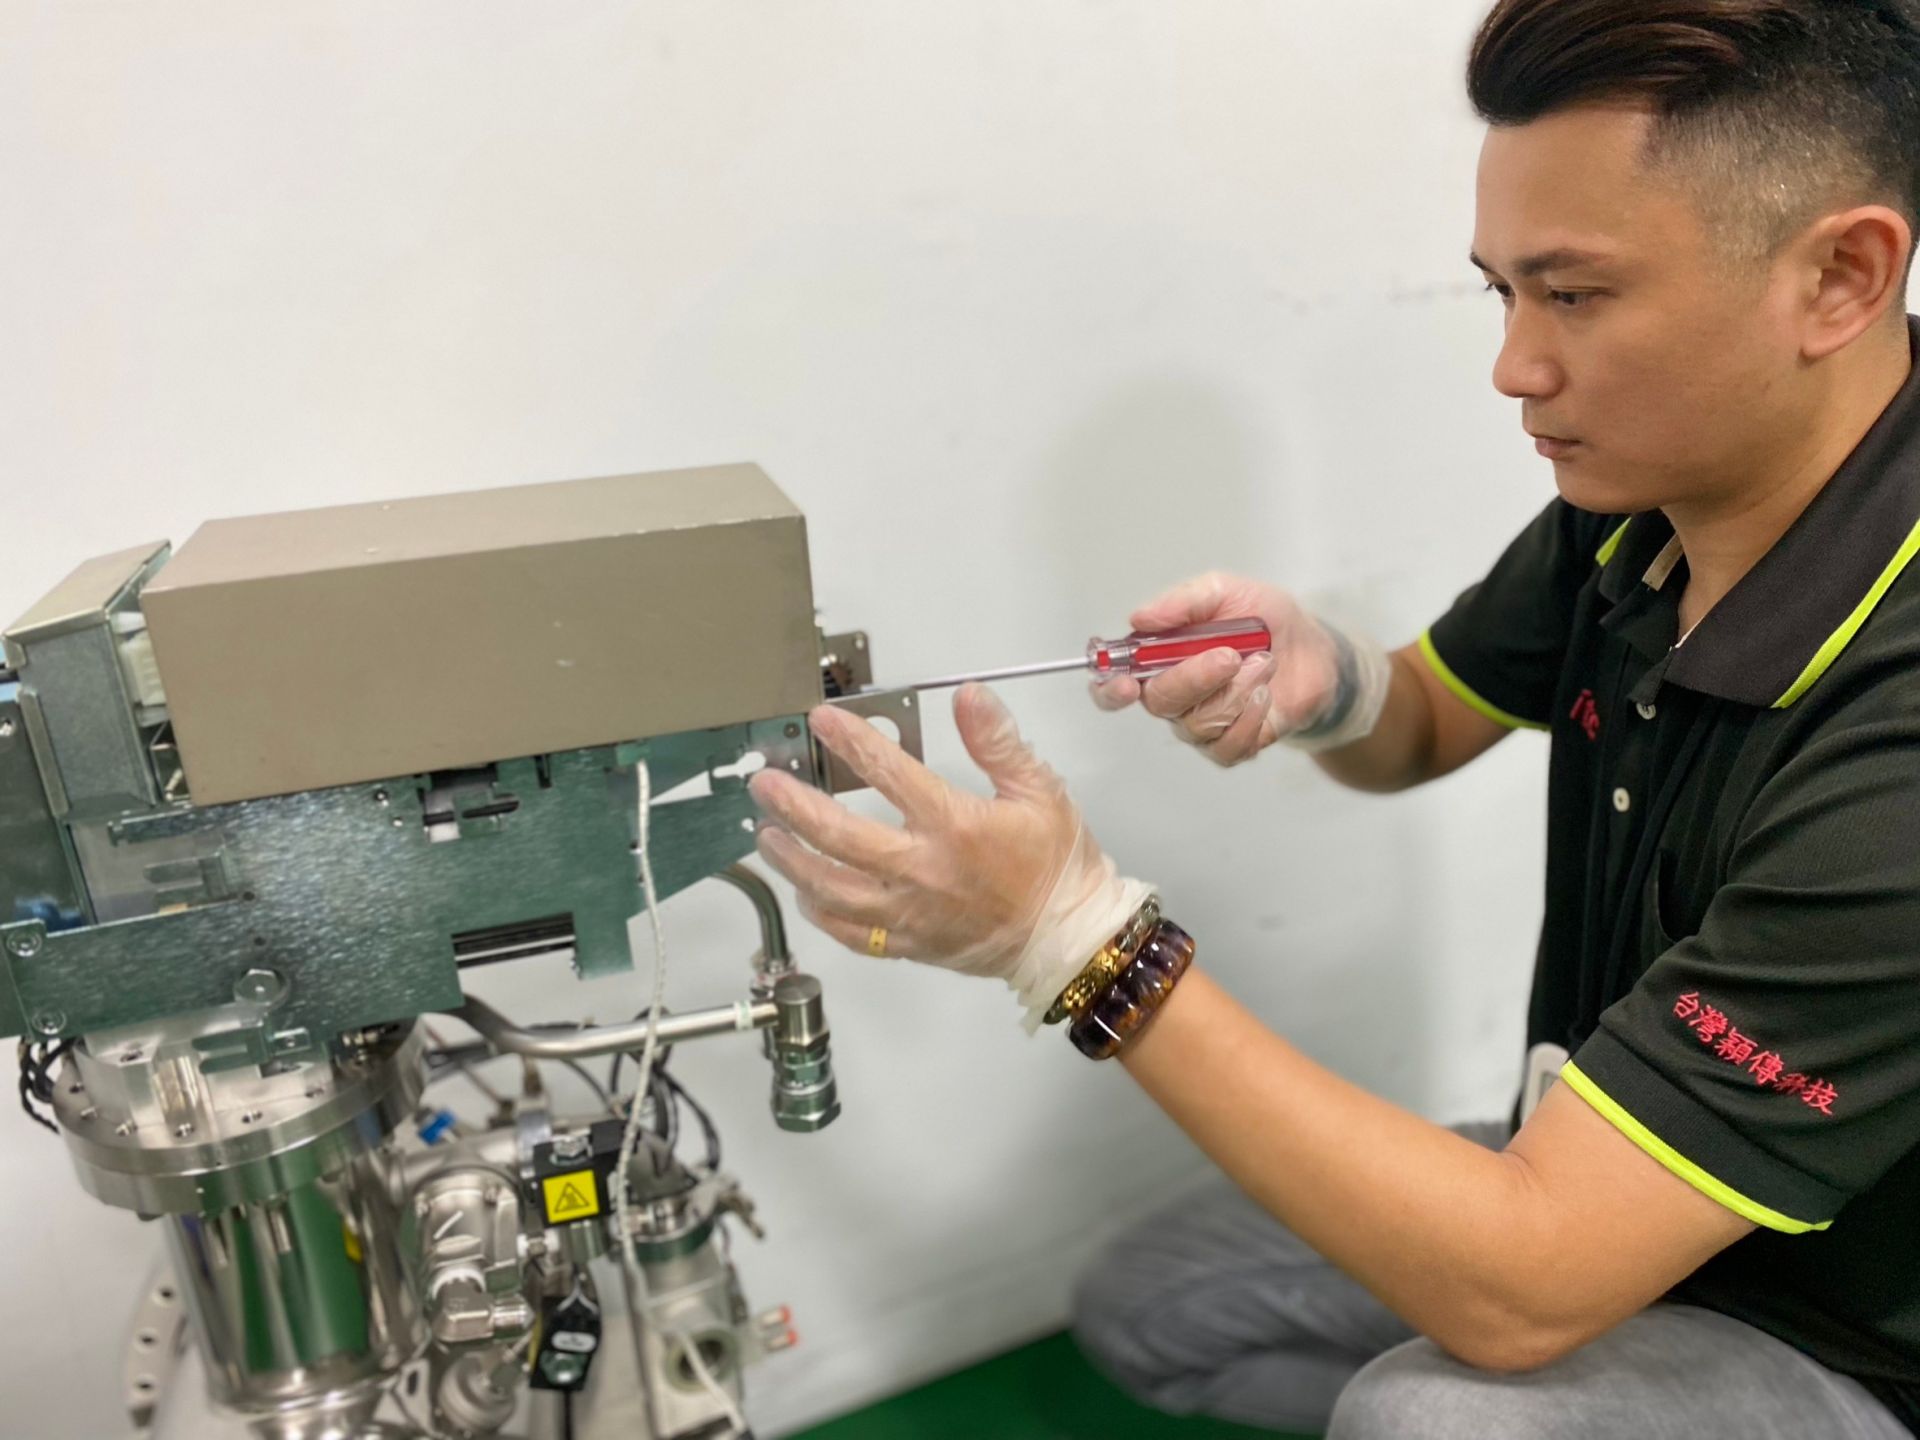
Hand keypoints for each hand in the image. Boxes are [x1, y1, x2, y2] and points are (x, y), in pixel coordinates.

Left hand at [747, 686, 1149, 1024]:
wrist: (1068, 939)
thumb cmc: (1057, 865)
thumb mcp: (1039, 790)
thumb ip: (998, 742)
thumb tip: (969, 696)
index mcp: (954, 826)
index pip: (889, 773)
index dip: (851, 741)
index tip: (822, 720)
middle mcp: (922, 871)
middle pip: (839, 837)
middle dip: (793, 806)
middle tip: (764, 783)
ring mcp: (909, 913)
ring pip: (831, 889)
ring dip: (791, 860)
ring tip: (766, 834)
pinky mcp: (908, 944)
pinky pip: (849, 933)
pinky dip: (820, 911)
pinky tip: (804, 890)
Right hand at [1093, 573, 1385, 763]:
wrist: (1314, 650)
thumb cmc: (1265, 619)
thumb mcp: (1226, 592)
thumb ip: (1183, 602)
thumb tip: (1139, 617)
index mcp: (1158, 659)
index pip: (1113, 685)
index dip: (1110, 690)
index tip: (1127, 685)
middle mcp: (1173, 696)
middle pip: (1159, 703)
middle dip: (1195, 678)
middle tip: (1230, 655)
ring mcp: (1201, 725)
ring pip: (1198, 724)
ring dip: (1236, 692)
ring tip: (1263, 664)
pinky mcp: (1233, 745)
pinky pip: (1228, 746)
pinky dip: (1250, 718)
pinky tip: (1265, 696)